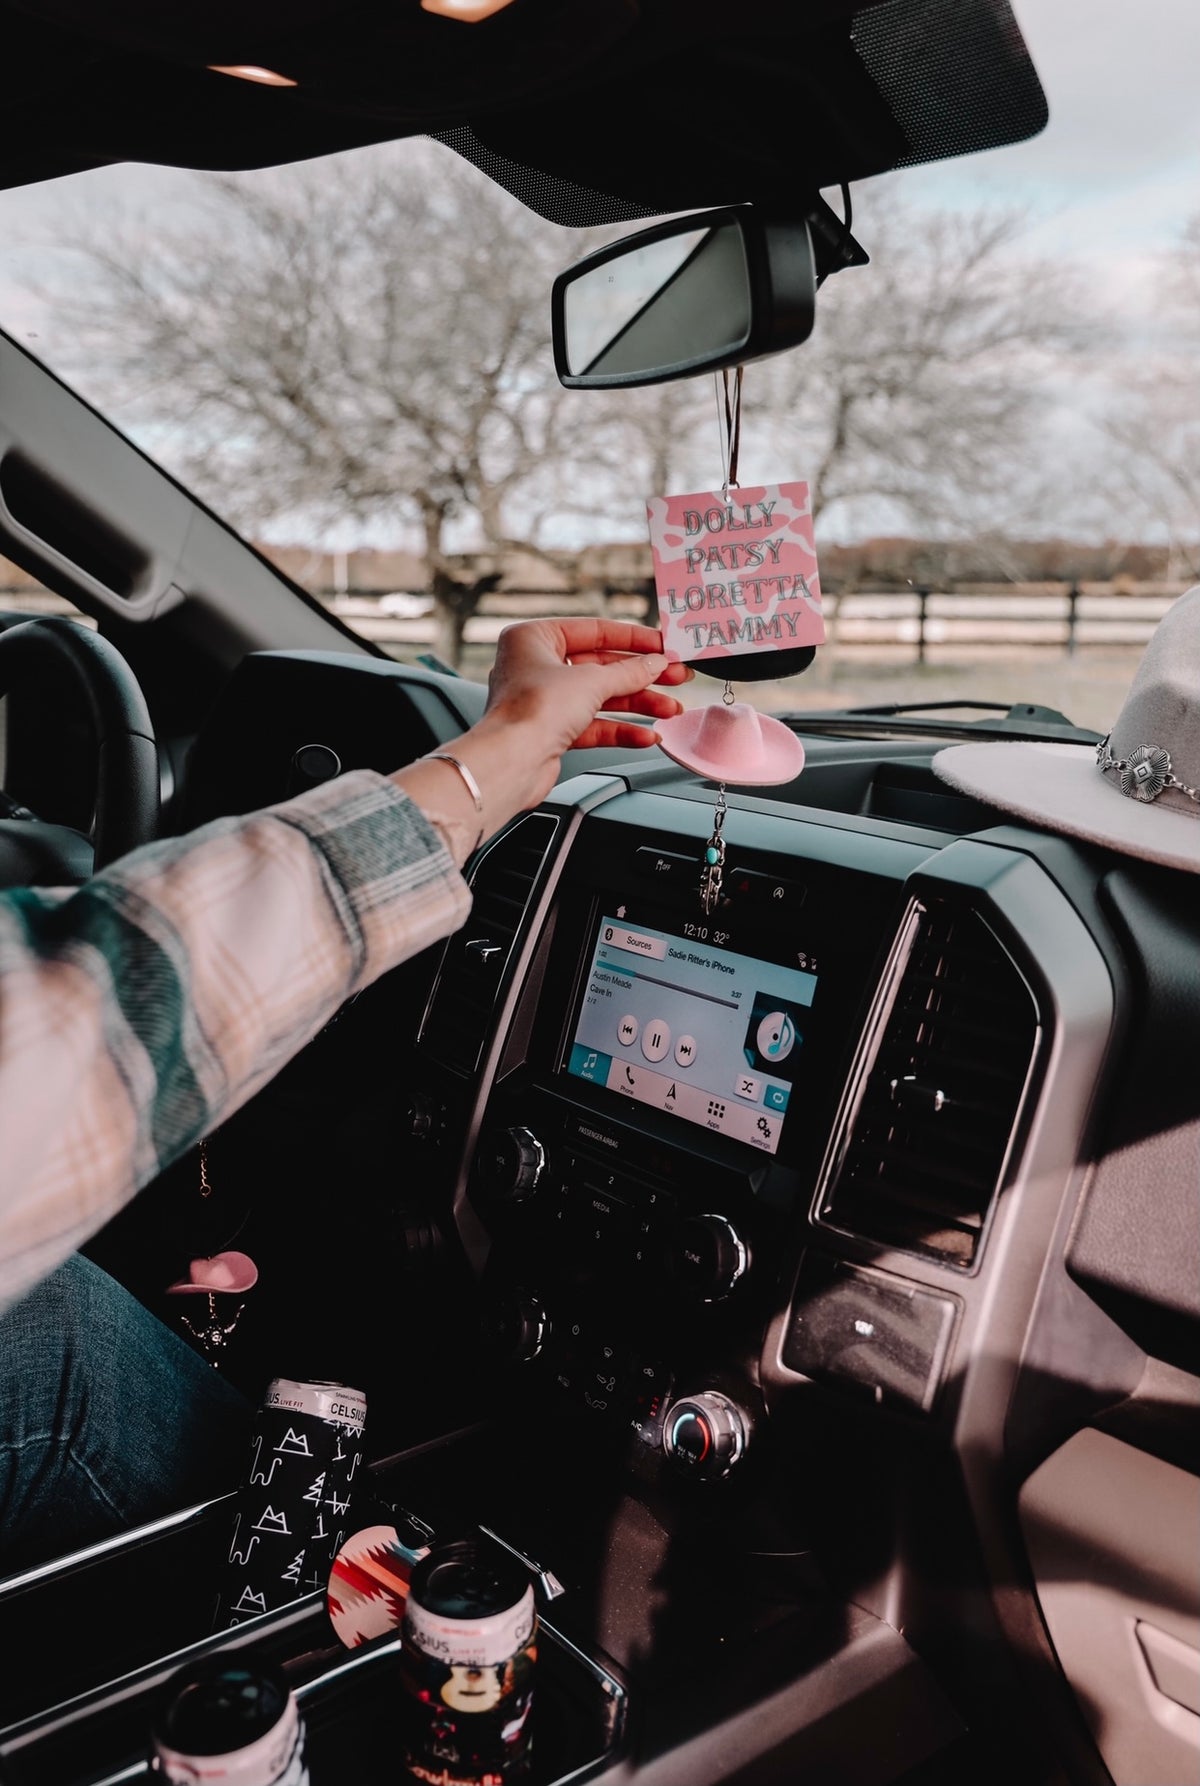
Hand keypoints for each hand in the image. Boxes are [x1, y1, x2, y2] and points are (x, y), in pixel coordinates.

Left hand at [485, 617, 690, 754]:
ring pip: (600, 698)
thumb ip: (629, 671)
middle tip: (675, 677)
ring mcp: (543, 701)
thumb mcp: (592, 681)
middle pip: (600, 666)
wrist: (511, 763)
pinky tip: (646, 735)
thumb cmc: (532, 711)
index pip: (594, 631)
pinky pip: (593, 725)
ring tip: (670, 709)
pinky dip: (620, 730)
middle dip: (641, 676)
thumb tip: (656, 663)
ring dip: (638, 704)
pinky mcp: (551, 731)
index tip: (663, 646)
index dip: (634, 639)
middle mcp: (535, 666)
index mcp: (533, 638)